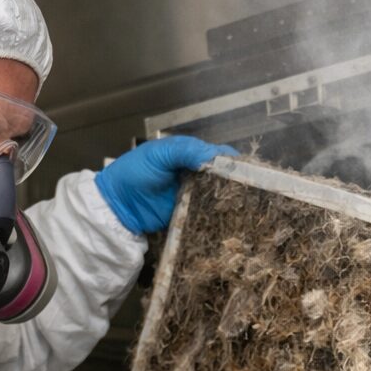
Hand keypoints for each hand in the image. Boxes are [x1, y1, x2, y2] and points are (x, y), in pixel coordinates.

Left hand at [94, 135, 236, 234]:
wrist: (118, 204)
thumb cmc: (135, 172)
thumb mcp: (159, 154)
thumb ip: (186, 150)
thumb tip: (216, 156)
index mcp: (191, 155)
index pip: (220, 155)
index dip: (235, 162)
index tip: (249, 172)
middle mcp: (197, 175)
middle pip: (225, 178)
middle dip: (238, 184)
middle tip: (252, 193)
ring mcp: (195, 197)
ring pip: (221, 198)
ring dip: (232, 201)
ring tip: (247, 207)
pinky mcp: (191, 216)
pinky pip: (210, 216)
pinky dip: (219, 217)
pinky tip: (232, 220)